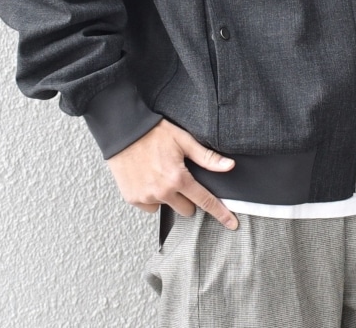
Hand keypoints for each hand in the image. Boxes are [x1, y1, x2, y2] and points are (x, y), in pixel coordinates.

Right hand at [106, 118, 238, 228]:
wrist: (124, 131)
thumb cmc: (154, 133)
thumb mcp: (183, 140)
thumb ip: (207, 157)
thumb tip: (229, 166)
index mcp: (178, 178)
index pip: (205, 201)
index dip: (221, 213)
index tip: (232, 224)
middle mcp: (162, 192)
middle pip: (187, 209)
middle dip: (187, 197)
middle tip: (179, 178)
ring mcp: (146, 197)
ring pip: (167, 207)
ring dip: (168, 196)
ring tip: (160, 174)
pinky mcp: (132, 199)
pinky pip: (150, 206)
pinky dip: (152, 197)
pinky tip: (148, 180)